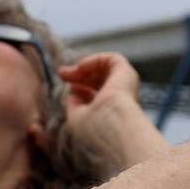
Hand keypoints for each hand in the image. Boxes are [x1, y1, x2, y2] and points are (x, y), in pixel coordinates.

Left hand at [59, 53, 161, 179]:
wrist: (114, 125)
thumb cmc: (96, 128)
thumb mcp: (77, 119)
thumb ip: (74, 107)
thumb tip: (71, 96)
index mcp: (112, 111)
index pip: (97, 95)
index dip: (81, 88)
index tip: (69, 87)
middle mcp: (121, 98)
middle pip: (100, 80)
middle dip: (79, 75)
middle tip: (62, 73)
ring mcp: (126, 85)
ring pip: (105, 69)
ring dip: (84, 67)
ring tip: (68, 72)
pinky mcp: (127, 73)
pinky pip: (111, 59)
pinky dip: (94, 60)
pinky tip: (81, 68)